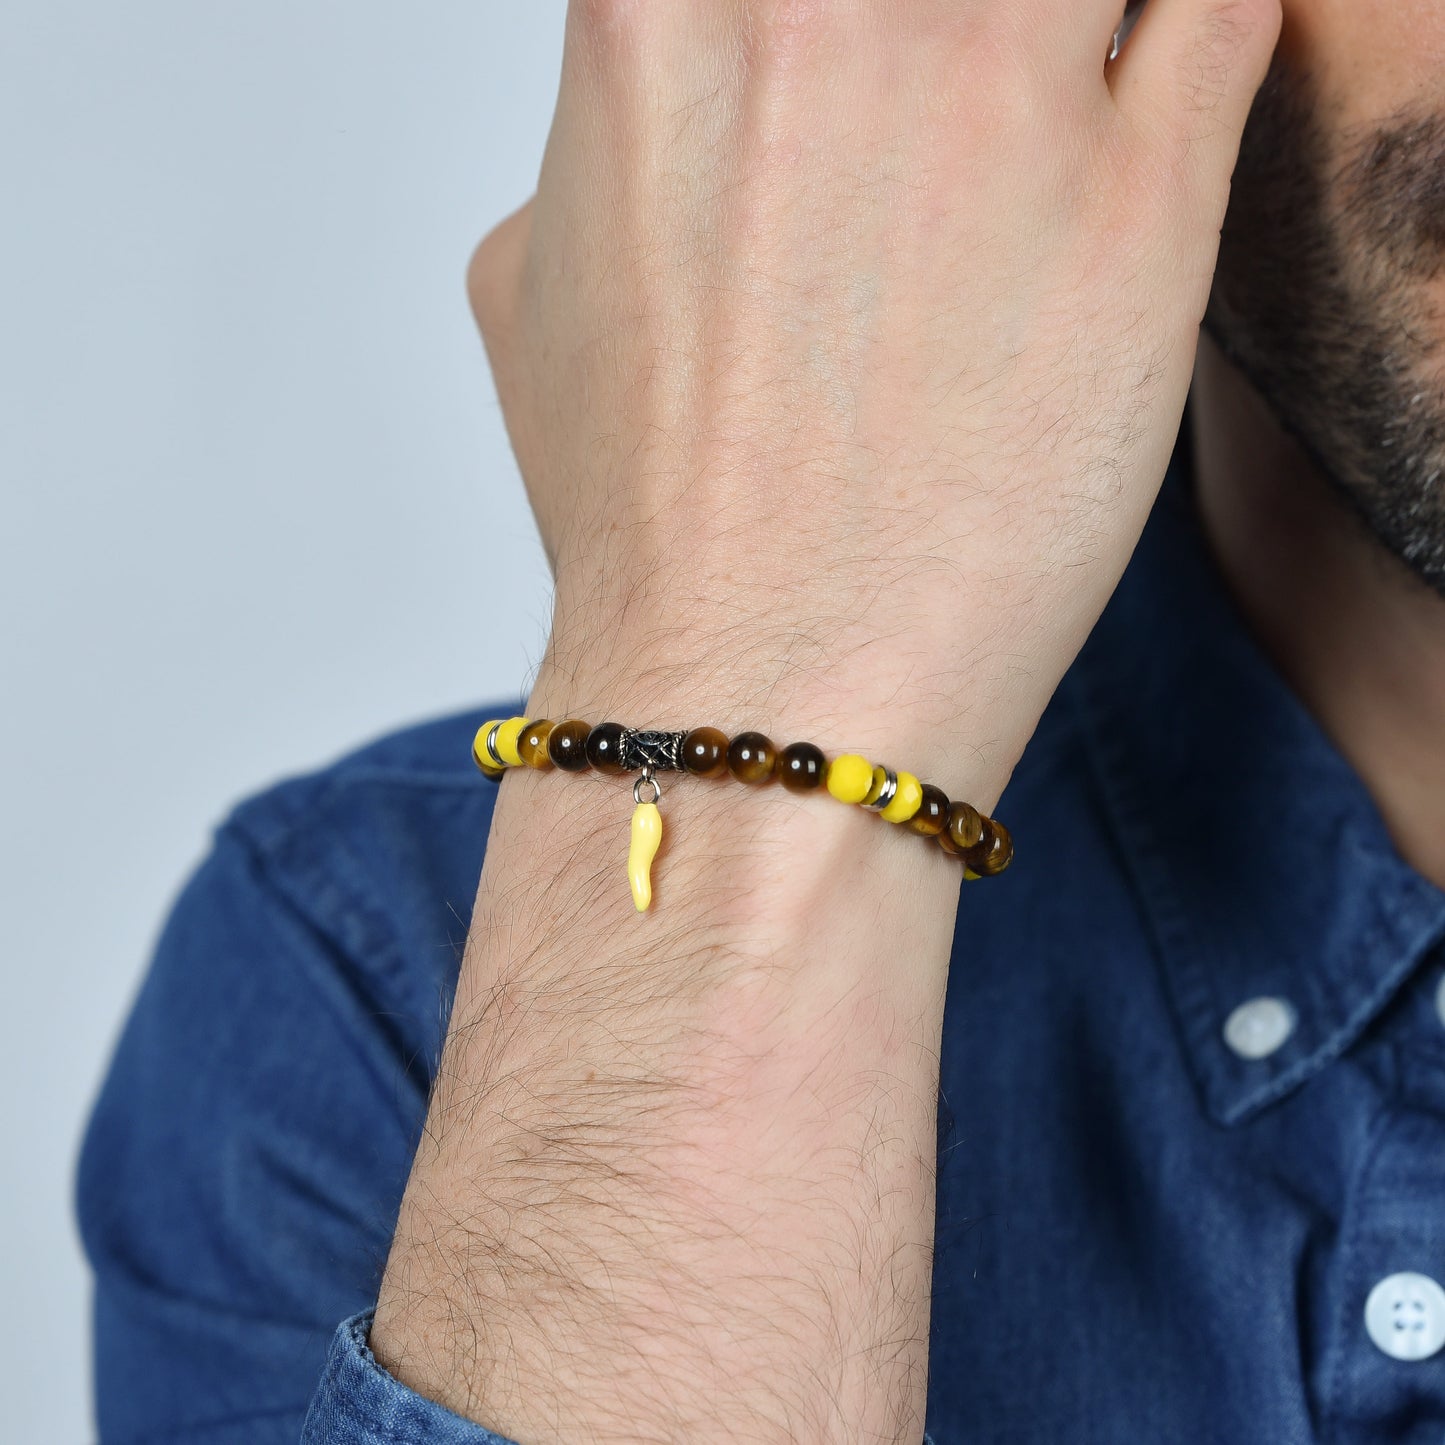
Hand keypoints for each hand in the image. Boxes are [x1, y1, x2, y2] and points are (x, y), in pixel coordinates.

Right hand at [370, 6, 1281, 1437]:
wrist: (761, 693)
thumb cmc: (656, 529)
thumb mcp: (530, 292)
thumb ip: (599, 146)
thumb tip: (656, 120)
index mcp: (657, 9)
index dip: (822, 10)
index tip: (848, 53)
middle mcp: (826, 7)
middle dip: (944, 29)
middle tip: (946, 114)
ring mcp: (998, 89)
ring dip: (1065, 31)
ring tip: (1030, 139)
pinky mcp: (1147, 198)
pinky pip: (1227, 11)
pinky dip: (1196, 33)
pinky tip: (1146, 106)